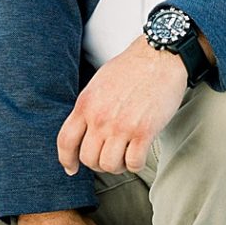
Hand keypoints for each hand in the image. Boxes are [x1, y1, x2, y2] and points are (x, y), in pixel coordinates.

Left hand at [56, 37, 188, 176]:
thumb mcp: (97, 84)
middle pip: (88, 158)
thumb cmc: (131, 68)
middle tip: (108, 157)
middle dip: (97, 163)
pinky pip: (133, 163)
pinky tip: (139, 155)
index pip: (66, 141)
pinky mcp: (144, 131)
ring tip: (124, 157)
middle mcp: (100, 118)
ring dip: (117, 166)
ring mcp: (121, 126)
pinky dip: (135, 164)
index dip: (67, 159)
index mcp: (86, 104)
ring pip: (108, 165)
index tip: (72, 168)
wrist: (159, 56)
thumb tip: (83, 130)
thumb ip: (88, 107)